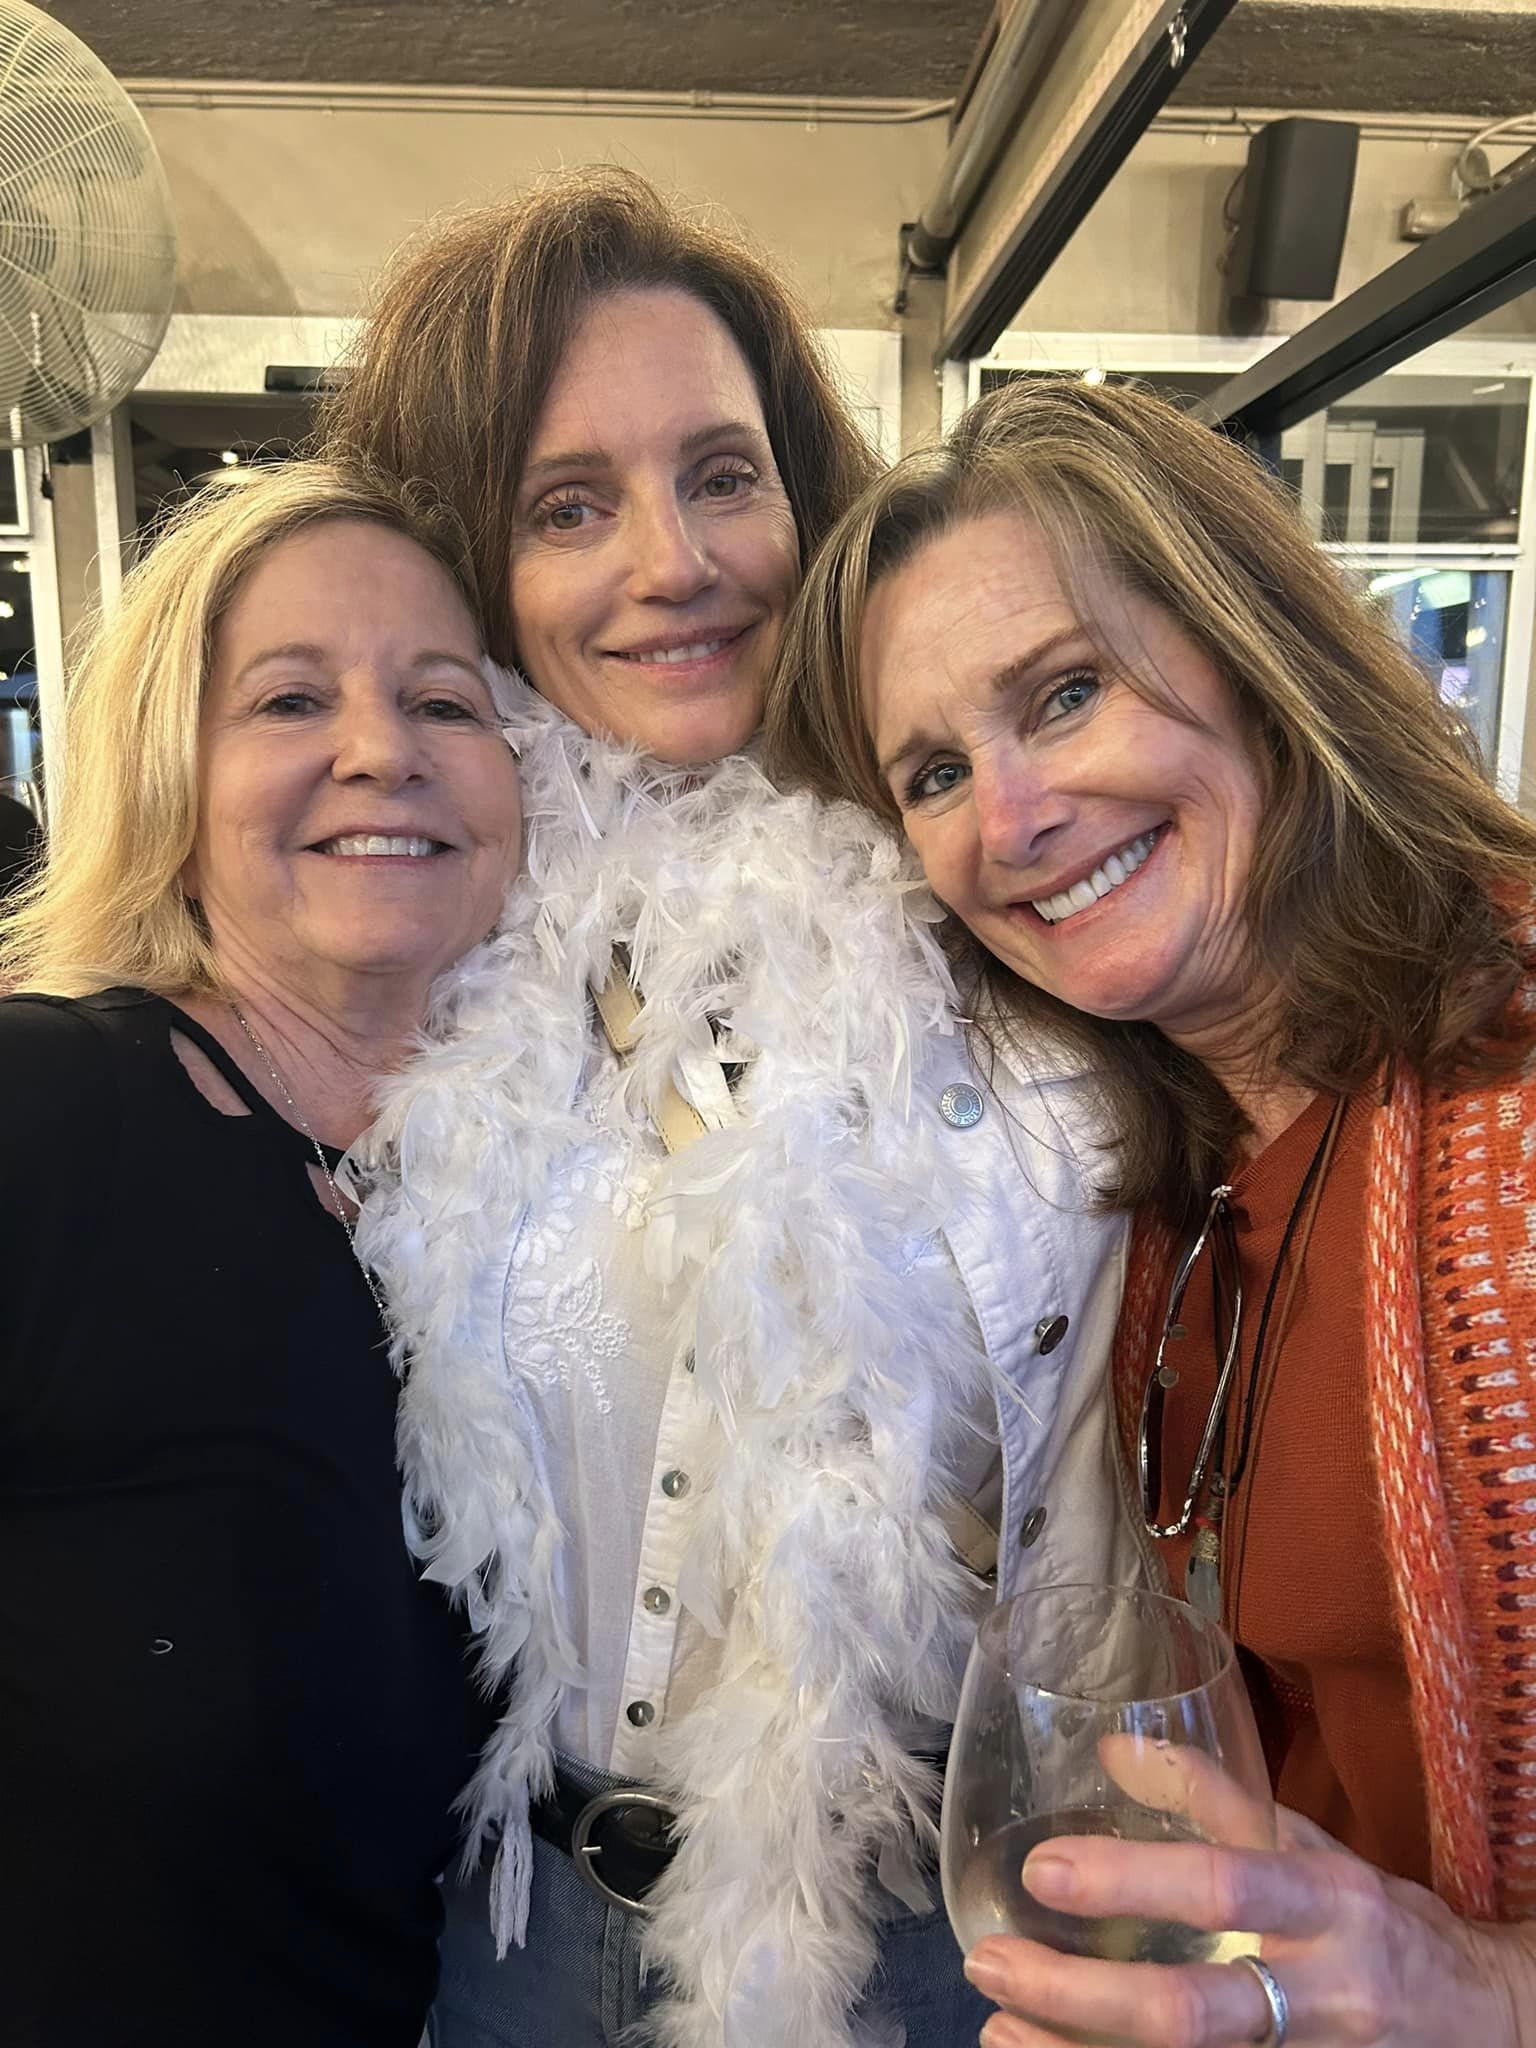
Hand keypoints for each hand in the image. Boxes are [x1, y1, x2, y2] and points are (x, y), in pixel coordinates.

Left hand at [963, 1806, 1530, 2046]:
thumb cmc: (1372, 1919)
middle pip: (1191, 2011)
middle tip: (989, 1963)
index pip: (1225, 1884)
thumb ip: (1211, 1795)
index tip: (1042, 1870)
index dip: (1131, 1880)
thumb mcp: (1308, 1843)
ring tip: (999, 2030)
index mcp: (1327, 1903)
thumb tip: (1110, 1744)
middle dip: (1079, 1994)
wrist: (1485, 2023)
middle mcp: (1324, 1994)